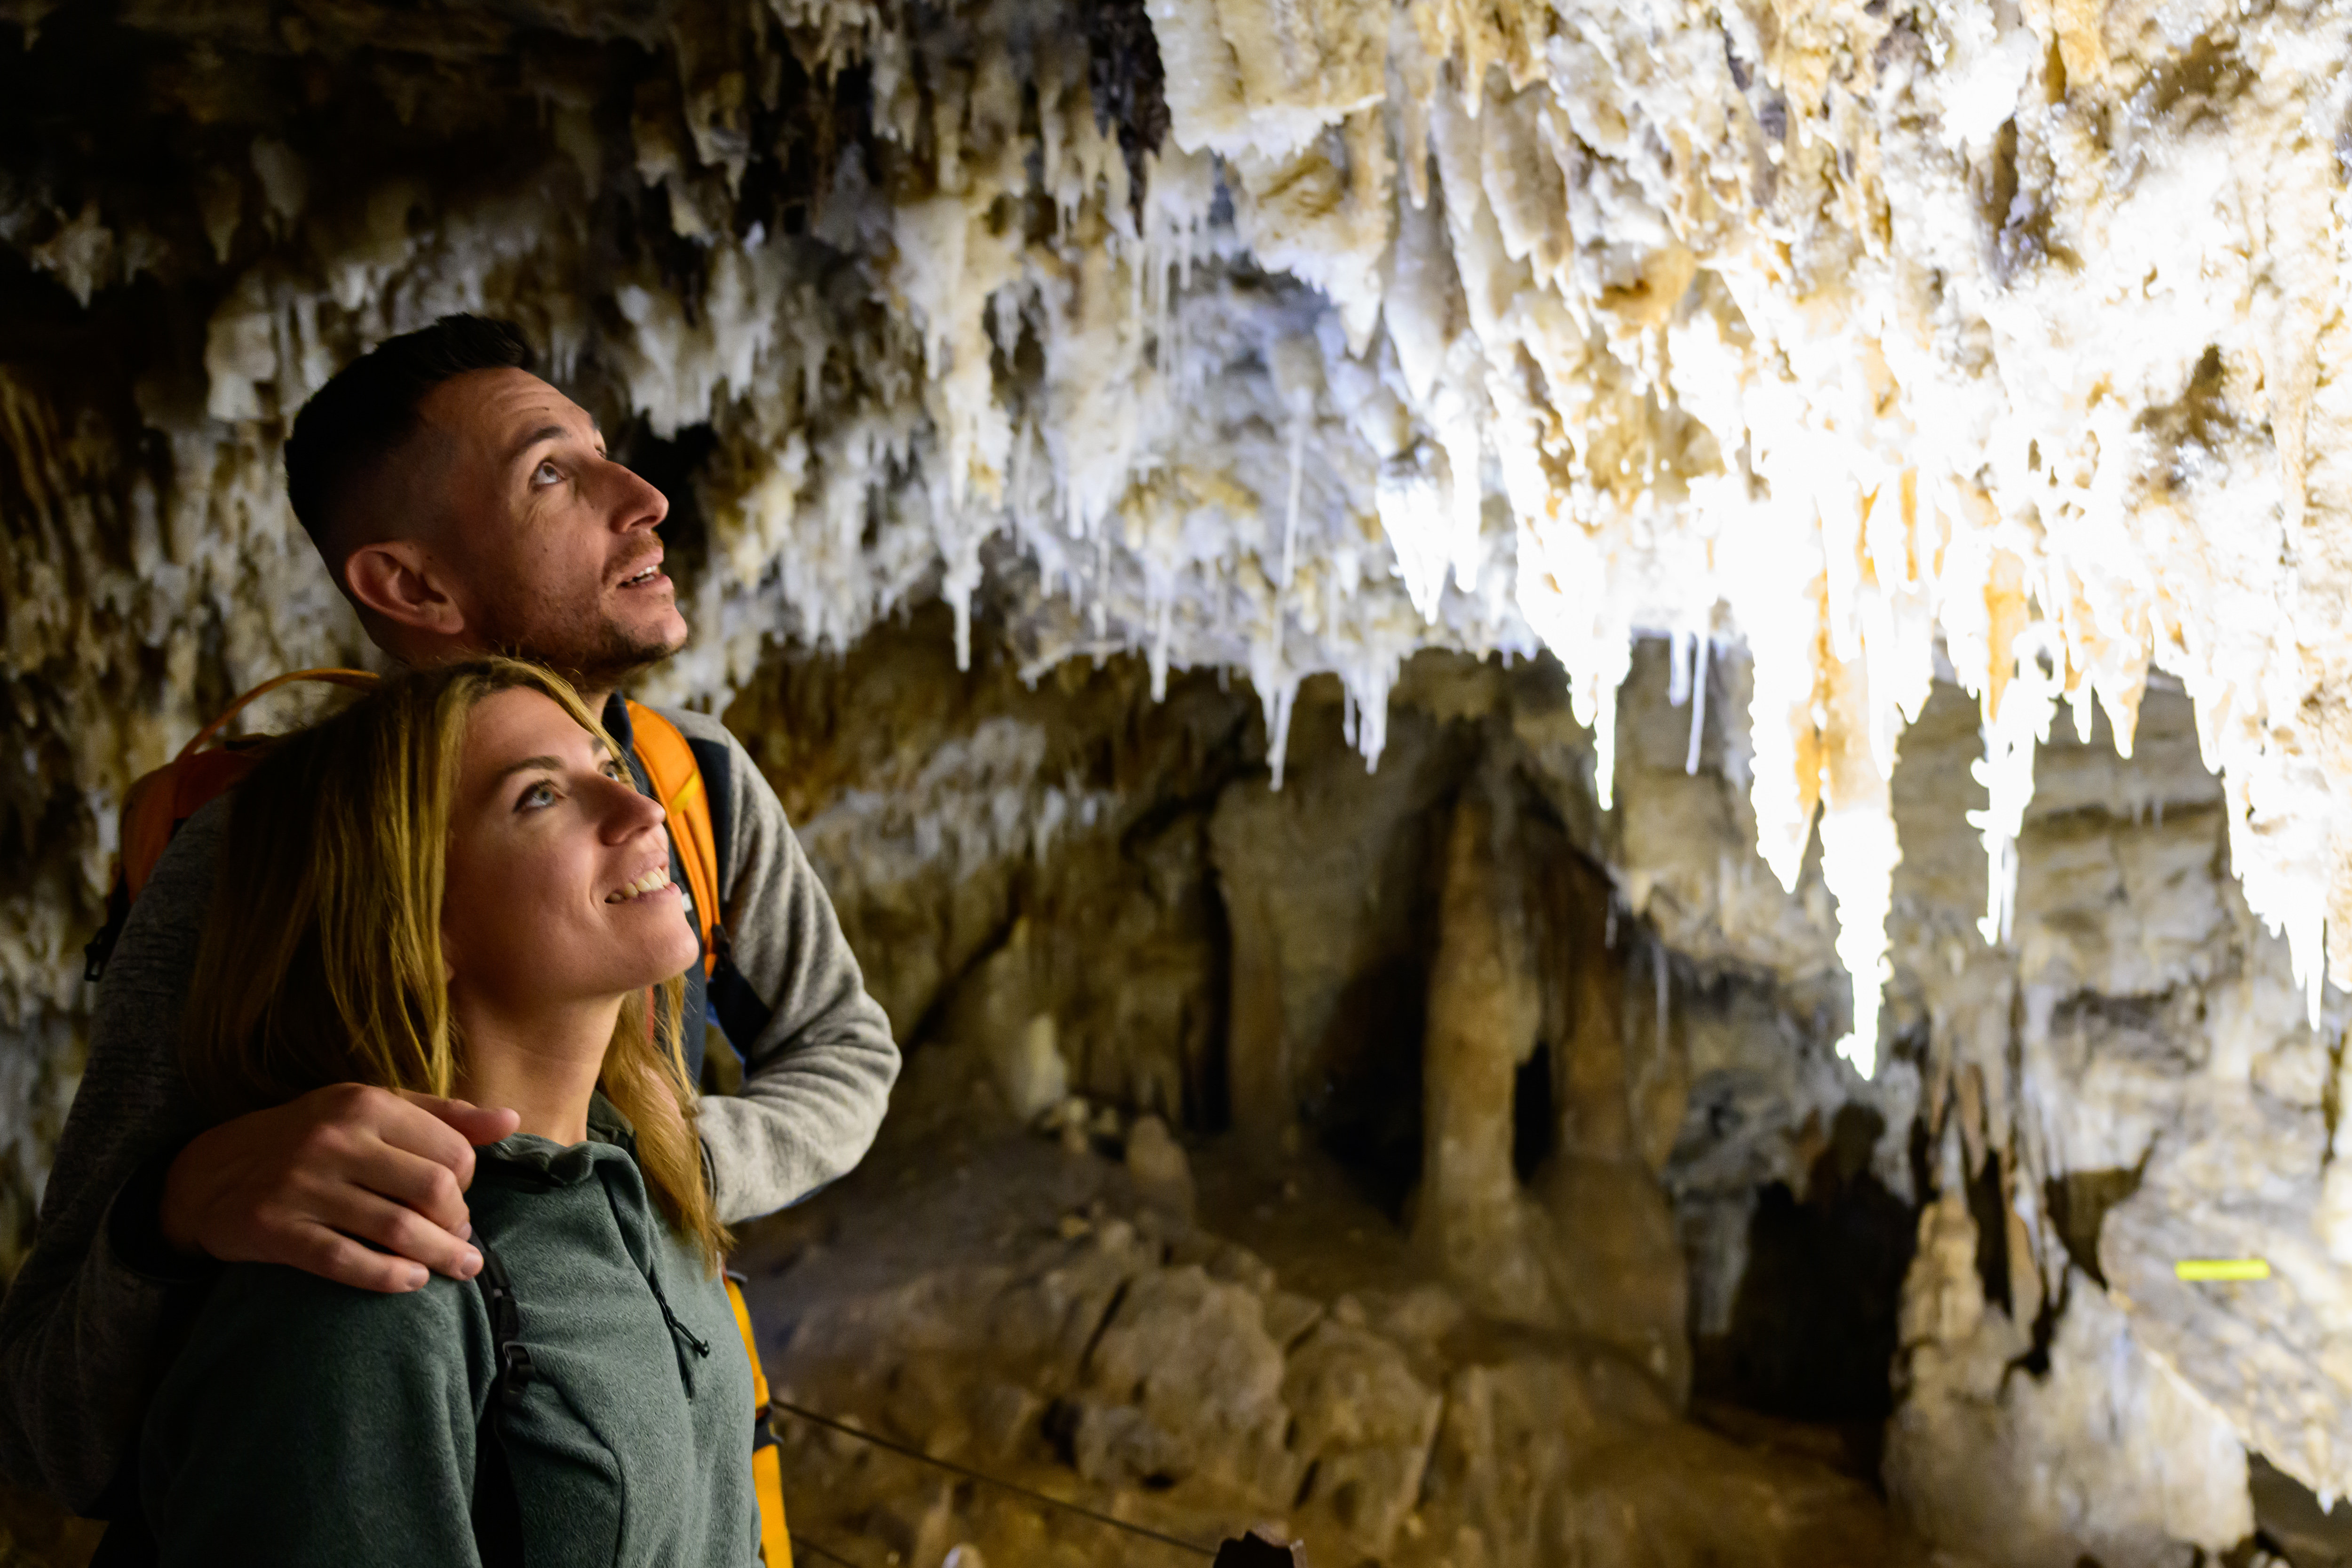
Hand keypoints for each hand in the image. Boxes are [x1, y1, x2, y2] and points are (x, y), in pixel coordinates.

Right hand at [158, 1084, 521, 1292]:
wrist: (209, 1171)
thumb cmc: (311, 1137)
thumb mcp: (372, 1110)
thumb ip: (443, 1116)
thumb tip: (511, 1121)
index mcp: (365, 1104)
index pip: (451, 1150)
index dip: (468, 1183)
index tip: (458, 1201)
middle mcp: (334, 1139)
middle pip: (433, 1189)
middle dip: (458, 1223)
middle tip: (461, 1241)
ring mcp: (301, 1185)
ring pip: (397, 1228)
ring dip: (439, 1257)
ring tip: (458, 1269)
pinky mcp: (274, 1229)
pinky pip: (345, 1260)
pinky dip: (388, 1276)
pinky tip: (411, 1281)